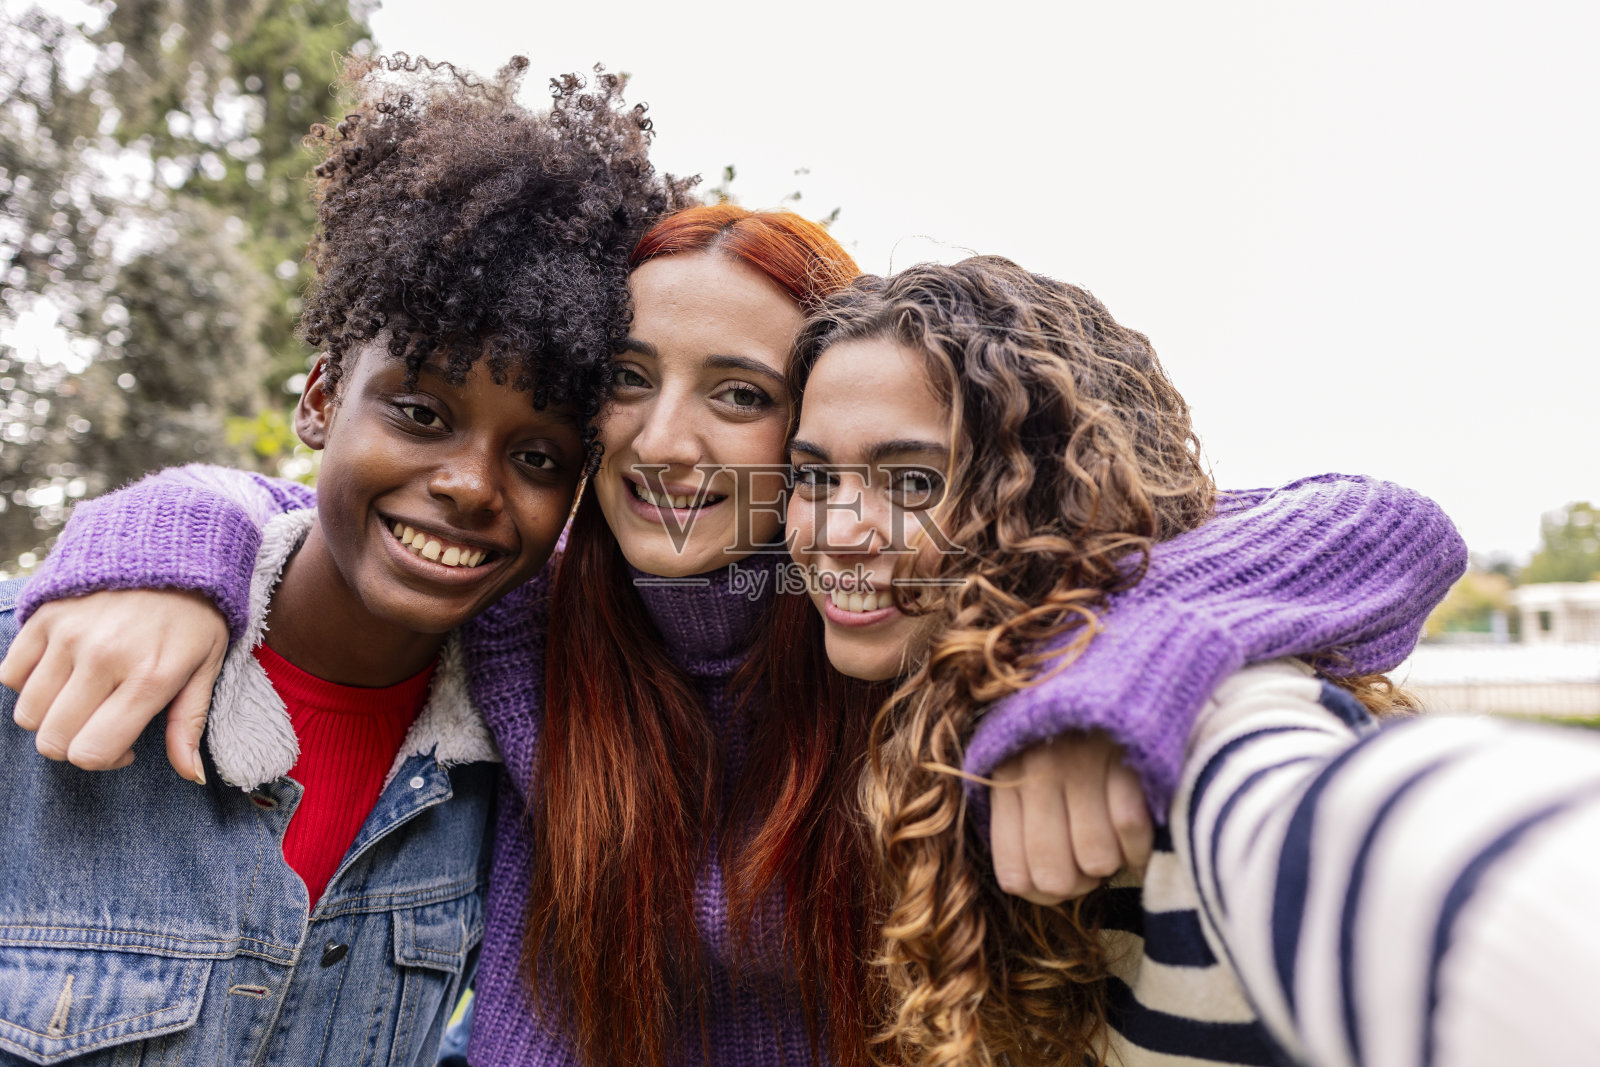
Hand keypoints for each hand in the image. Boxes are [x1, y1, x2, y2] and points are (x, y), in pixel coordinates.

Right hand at [0, 589, 227, 782]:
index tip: (123, 748)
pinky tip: (63, 675)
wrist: (173, 549)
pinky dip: (29, 685)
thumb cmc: (196, 616)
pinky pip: (10, 674)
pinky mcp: (44, 616)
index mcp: (149, 677)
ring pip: (27, 713)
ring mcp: (67, 635)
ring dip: (50, 717)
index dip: (103, 761)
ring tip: (84, 699)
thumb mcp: (207, 667)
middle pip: (52, 740)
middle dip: (73, 745)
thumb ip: (189, 725)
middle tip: (101, 726)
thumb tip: (190, 776)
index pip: (91, 751)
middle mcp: (102, 657)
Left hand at [989, 730, 1153, 903]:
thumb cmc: (1073, 732)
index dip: (1046, 891)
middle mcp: (1035, 769)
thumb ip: (1023, 819)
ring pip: (1096, 859)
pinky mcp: (1123, 750)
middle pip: (1055, 877)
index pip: (1014, 874)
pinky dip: (1143, 840)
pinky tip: (1144, 825)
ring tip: (1118, 834)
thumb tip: (1034, 886)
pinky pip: (1131, 826)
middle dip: (1084, 881)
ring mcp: (1079, 758)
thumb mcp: (1028, 765)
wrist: (1124, 670)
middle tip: (1098, 857)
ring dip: (1117, 859)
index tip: (1068, 875)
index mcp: (1005, 777)